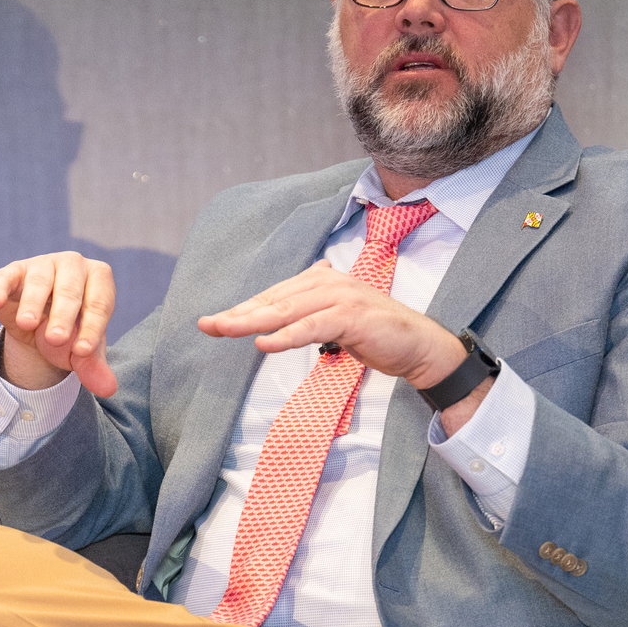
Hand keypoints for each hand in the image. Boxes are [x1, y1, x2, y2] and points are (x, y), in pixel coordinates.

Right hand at [0, 252, 117, 396]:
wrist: (40, 327)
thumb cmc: (71, 333)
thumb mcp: (82, 351)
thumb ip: (94, 367)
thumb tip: (108, 389)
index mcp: (99, 279)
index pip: (99, 304)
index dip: (92, 328)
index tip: (83, 352)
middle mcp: (73, 265)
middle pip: (71, 291)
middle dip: (63, 316)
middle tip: (55, 339)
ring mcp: (42, 265)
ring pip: (39, 281)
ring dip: (33, 303)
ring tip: (28, 324)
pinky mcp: (13, 272)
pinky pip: (5, 278)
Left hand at [197, 259, 467, 391]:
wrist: (420, 346)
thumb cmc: (379, 334)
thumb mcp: (339, 318)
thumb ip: (314, 310)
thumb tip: (287, 308)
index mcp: (322, 280)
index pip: (275, 295)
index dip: (244, 308)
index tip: (215, 321)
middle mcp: (329, 282)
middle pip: (275, 299)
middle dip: (239, 313)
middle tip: (208, 324)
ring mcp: (341, 297)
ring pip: (287, 310)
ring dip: (253, 321)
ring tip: (224, 330)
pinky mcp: (352, 317)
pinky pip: (312, 326)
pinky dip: (287, 335)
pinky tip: (264, 343)